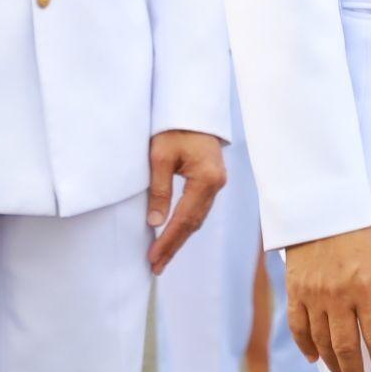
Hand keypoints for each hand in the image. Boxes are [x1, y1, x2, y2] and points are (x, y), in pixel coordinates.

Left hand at [146, 130, 226, 273]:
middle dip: (174, 245)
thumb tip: (155, 222)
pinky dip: (186, 223)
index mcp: (206, 179)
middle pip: (194, 223)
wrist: (191, 106)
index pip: (184, 219)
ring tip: (162, 256)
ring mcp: (217, 182)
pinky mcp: (212, 178)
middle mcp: (216, 183)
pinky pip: (199, 208)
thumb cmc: (173, 127)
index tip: (153, 258)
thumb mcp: (160, 156)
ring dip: (180, 237)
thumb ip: (159, 190)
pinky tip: (174, 232)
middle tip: (156, 266)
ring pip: (198, 217)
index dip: (168, 241)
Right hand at [284, 225, 370, 371]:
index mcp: (364, 286)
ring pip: (322, 341)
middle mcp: (338, 295)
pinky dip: (306, 346)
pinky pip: (298, 327)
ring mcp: (313, 294)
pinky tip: (314, 358)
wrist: (318, 207)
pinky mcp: (295, 291)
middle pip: (346, 346)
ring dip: (333, 364)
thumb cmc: (355, 230)